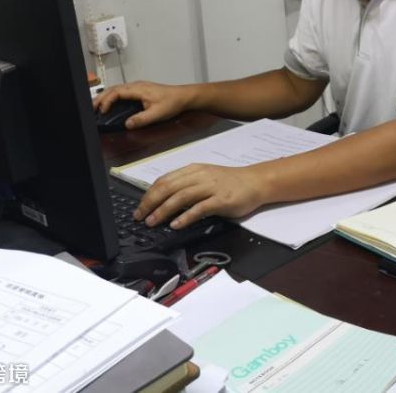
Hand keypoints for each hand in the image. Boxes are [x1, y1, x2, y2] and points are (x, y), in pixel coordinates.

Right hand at [93, 81, 189, 128]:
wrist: (184, 96)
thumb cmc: (172, 102)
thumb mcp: (157, 114)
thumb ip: (141, 119)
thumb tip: (127, 124)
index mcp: (139, 89)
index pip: (117, 92)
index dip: (107, 101)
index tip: (102, 111)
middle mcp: (137, 85)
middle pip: (114, 89)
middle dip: (101, 98)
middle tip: (92, 108)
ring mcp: (138, 87)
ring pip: (117, 89)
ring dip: (106, 96)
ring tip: (97, 106)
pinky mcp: (140, 90)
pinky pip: (122, 91)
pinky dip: (113, 96)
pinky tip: (110, 103)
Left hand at [134, 164, 266, 228]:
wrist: (256, 182)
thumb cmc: (230, 182)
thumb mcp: (205, 178)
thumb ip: (187, 185)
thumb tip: (163, 200)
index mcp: (194, 170)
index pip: (165, 180)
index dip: (149, 194)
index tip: (139, 208)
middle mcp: (200, 176)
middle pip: (169, 187)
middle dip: (151, 203)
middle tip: (140, 217)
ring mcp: (212, 187)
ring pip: (181, 196)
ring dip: (164, 210)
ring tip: (152, 222)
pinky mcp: (222, 200)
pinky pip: (200, 208)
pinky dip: (186, 217)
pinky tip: (176, 225)